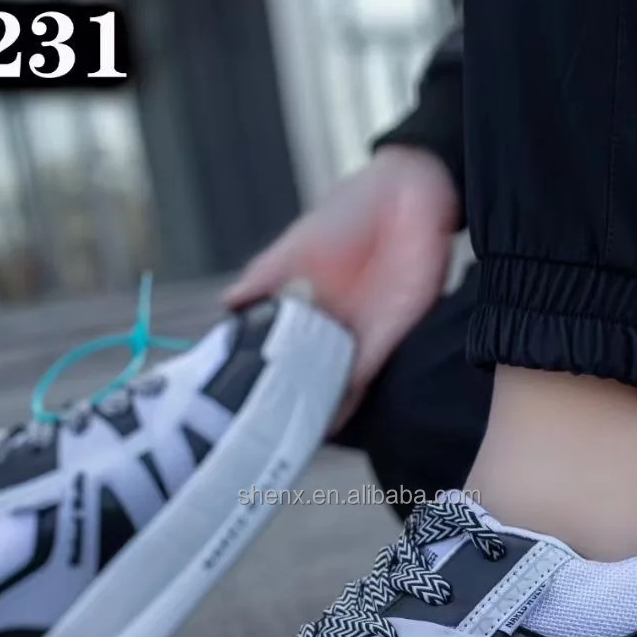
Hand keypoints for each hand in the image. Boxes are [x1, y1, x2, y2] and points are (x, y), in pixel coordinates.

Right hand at [223, 146, 460, 427]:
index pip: (276, 349)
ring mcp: (356, 336)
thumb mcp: (298, 244)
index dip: (259, 376)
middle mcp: (328, 328)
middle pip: (304, 374)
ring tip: (289, 441)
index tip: (235, 406)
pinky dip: (346, 397)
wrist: (408, 194)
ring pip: (332, 381)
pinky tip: (327, 422)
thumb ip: (265, 276)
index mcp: (302, 306)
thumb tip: (228, 304)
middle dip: (287, 403)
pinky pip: (363, 373)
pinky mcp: (388, 336)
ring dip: (316, 408)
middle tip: (260, 436)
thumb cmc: (349, 213)